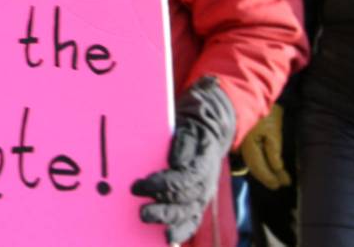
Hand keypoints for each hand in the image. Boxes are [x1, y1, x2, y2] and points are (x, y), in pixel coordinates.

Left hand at [132, 76, 235, 243]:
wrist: (213, 120)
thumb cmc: (194, 119)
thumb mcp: (188, 120)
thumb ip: (183, 139)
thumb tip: (176, 160)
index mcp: (204, 158)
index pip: (186, 178)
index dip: (163, 184)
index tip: (140, 185)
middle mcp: (206, 178)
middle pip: (187, 201)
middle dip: (164, 208)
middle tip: (141, 210)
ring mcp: (203, 190)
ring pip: (189, 213)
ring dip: (170, 222)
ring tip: (152, 226)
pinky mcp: (197, 197)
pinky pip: (191, 218)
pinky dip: (181, 230)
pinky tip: (168, 239)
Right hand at [240, 104, 290, 189]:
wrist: (255, 94)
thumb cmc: (266, 111)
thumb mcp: (273, 130)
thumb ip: (273, 150)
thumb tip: (277, 168)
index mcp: (248, 143)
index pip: (257, 166)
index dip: (268, 177)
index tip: (280, 184)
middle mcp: (241, 146)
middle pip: (254, 166)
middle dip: (268, 175)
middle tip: (282, 182)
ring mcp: (241, 143)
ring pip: (253, 162)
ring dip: (266, 170)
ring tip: (280, 177)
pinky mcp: (244, 140)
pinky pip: (252, 155)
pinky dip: (262, 162)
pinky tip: (270, 166)